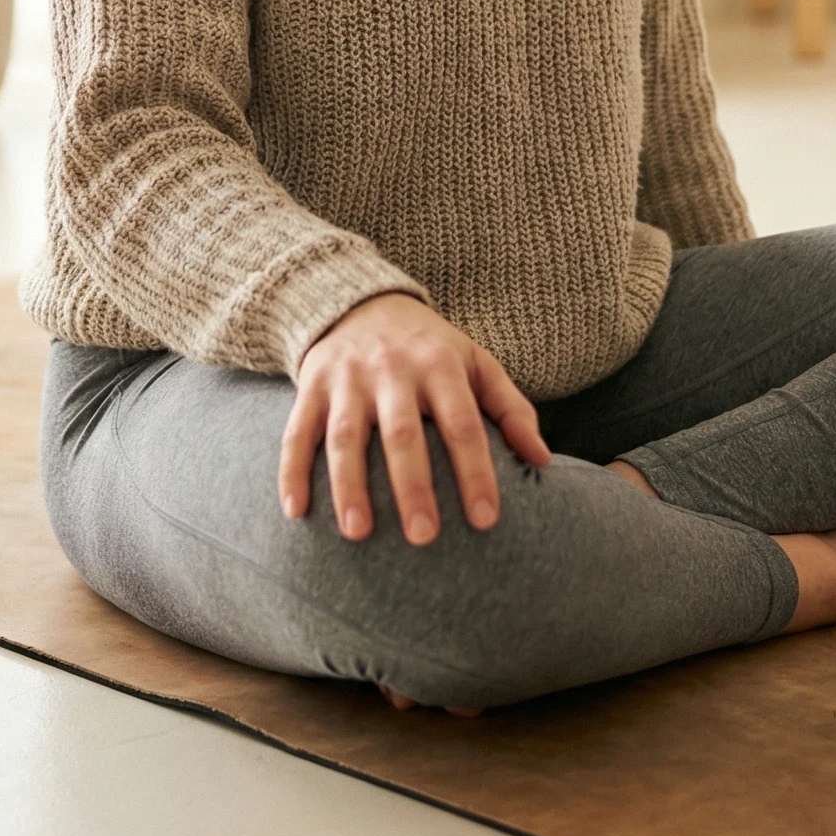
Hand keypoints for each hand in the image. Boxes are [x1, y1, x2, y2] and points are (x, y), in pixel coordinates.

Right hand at [278, 292, 551, 543]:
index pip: (462, 422)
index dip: (475, 471)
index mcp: (440, 364)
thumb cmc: (428, 345)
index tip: (486, 520)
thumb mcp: (474, 361)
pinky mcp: (311, 385)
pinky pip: (297, 431)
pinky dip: (292, 472)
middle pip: (401, 432)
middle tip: (424, 537)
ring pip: (345, 435)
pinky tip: (296, 513)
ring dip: (349, 486)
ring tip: (358, 534)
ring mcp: (347, 378)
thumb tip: (543, 460)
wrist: (358, 298)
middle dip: (412, 486)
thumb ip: (509, 407)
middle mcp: (392, 370)